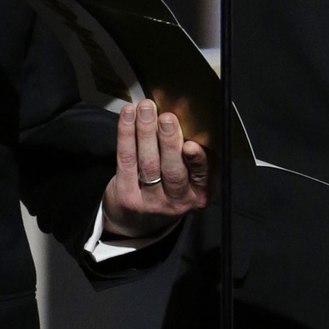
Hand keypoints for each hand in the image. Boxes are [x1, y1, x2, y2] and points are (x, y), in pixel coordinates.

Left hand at [102, 99, 210, 238]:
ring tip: (146, 108)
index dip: (197, 161)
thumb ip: (191, 154)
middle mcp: (177, 202)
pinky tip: (129, 115)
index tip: (191, 145)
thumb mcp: (190, 177)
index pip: (202, 177)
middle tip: (166, 118)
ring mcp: (150, 202)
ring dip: (146, 132)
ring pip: (148, 164)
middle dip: (169, 141)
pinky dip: (126, 134)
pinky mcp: (127, 196)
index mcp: (199, 194)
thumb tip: (185, 114)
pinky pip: (127, 160)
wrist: (138, 220)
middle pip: (173, 171)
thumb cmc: (169, 187)